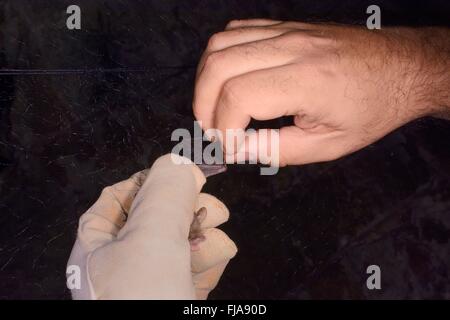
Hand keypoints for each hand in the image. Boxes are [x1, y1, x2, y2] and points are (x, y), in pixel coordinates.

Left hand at [67, 154, 236, 299]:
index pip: (119, 199)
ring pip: (182, 241)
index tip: (181, 172)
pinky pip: (194, 266)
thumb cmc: (145, 298)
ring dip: (203, 234)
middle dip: (187, 208)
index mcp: (96, 246)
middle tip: (209, 204)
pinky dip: (207, 259)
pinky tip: (216, 259)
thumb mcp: (151, 238)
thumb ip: (165, 193)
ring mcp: (153, 283)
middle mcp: (122, 263)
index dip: (150, 181)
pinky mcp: (179, 297)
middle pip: (158, 217)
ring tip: (216, 236)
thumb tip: (180, 162)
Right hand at [193, 19, 448, 164]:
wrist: (402, 69)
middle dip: (203, 104)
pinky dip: (221, 55)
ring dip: (206, 79)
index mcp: (306, 81)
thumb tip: (238, 150)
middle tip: (214, 130)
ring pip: (220, 43)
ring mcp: (286, 31)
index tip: (230, 147)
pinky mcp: (285, 26)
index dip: (223, 128)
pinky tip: (229, 78)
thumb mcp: (329, 145)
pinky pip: (236, 30)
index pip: (238, 97)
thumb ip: (278, 149)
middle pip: (218, 65)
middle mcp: (291, 48)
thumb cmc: (371, 109)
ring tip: (215, 106)